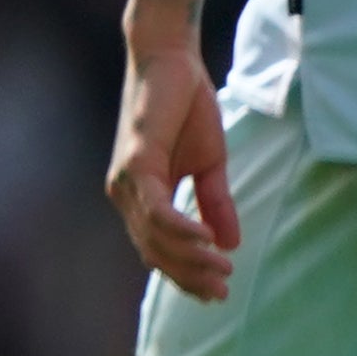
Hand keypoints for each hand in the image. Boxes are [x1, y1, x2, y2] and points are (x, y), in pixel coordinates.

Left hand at [106, 29, 239, 300]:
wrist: (171, 62)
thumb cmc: (186, 107)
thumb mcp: (211, 164)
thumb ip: (215, 203)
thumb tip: (231, 244)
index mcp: (139, 197)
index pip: (158, 249)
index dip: (186, 274)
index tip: (217, 293)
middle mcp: (125, 195)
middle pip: (154, 251)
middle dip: (189, 276)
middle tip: (222, 293)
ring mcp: (126, 182)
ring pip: (156, 237)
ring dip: (191, 258)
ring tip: (223, 271)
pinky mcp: (135, 165)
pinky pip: (158, 210)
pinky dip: (182, 229)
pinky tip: (208, 241)